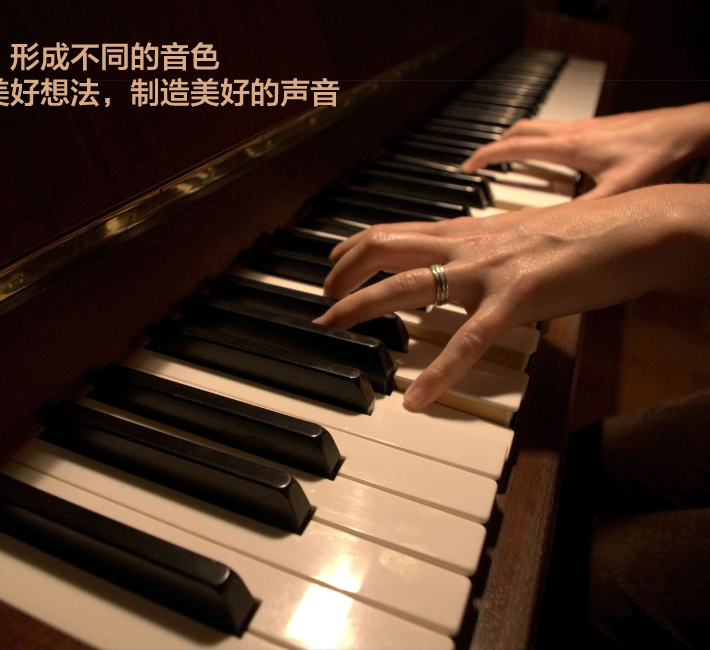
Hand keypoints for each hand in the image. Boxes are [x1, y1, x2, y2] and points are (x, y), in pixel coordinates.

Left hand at [314, 184, 709, 409]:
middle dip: (342, 274)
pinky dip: (439, 373)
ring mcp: (488, 269)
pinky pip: (468, 341)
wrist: (637, 226)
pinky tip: (416, 400)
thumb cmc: (585, 234)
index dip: (354, 246)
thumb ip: (483, 250)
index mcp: (469, 230)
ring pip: (407, 284)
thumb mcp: (520, 237)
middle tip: (322, 303)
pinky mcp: (518, 298)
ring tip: (332, 326)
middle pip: (384, 247)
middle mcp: (468, 243)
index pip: (395, 230)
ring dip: (361, 306)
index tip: (332, 265)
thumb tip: (457, 264)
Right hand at [461, 103, 709, 199]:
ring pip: (536, 127)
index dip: (486, 156)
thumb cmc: (657, 153)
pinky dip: (538, 142)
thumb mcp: (619, 190)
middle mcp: (571, 132)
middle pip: (518, 129)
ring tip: (504, 159)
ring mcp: (582, 127)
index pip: (514, 146)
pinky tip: (548, 160)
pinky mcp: (594, 128)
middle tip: (479, 162)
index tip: (467, 167)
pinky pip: (554, 132)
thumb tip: (554, 231)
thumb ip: (585, 210)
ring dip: (515, 140)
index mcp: (569, 147)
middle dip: (494, 145)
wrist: (684, 128)